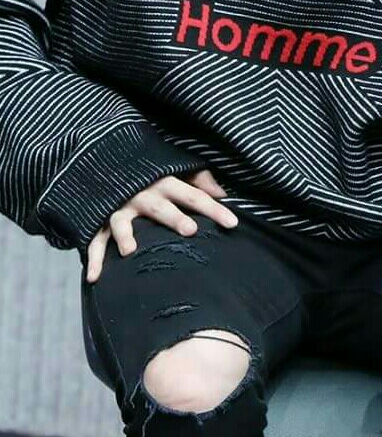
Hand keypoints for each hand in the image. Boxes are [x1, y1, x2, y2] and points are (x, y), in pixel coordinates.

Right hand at [86, 169, 236, 282]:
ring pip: (121, 219)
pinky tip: (95, 277)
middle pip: (160, 206)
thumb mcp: (175, 169)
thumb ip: (199, 179)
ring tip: (130, 250)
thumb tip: (223, 193)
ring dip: (125, 233)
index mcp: (165, 182)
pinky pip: (95, 238)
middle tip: (190, 229)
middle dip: (173, 217)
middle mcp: (143, 193)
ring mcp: (119, 206)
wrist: (105, 159)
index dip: (214, 209)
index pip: (194, 196)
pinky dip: (93, 258)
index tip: (233, 223)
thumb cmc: (149, 171)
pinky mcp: (100, 219)